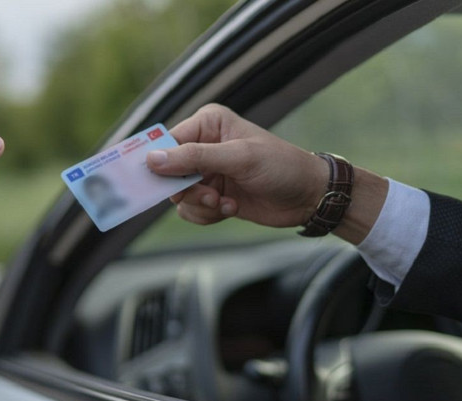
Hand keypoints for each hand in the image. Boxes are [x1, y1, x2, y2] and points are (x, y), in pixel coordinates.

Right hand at [146, 104, 326, 226]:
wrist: (309, 196)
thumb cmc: (281, 166)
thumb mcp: (238, 158)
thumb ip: (194, 158)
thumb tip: (153, 159)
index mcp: (207, 124)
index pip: (167, 142)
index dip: (159, 163)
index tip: (155, 183)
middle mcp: (203, 145)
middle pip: (168, 173)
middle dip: (187, 190)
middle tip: (210, 196)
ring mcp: (207, 172)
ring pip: (178, 196)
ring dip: (200, 205)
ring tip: (225, 203)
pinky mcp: (212, 195)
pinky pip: (191, 210)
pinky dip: (207, 214)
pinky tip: (231, 208)